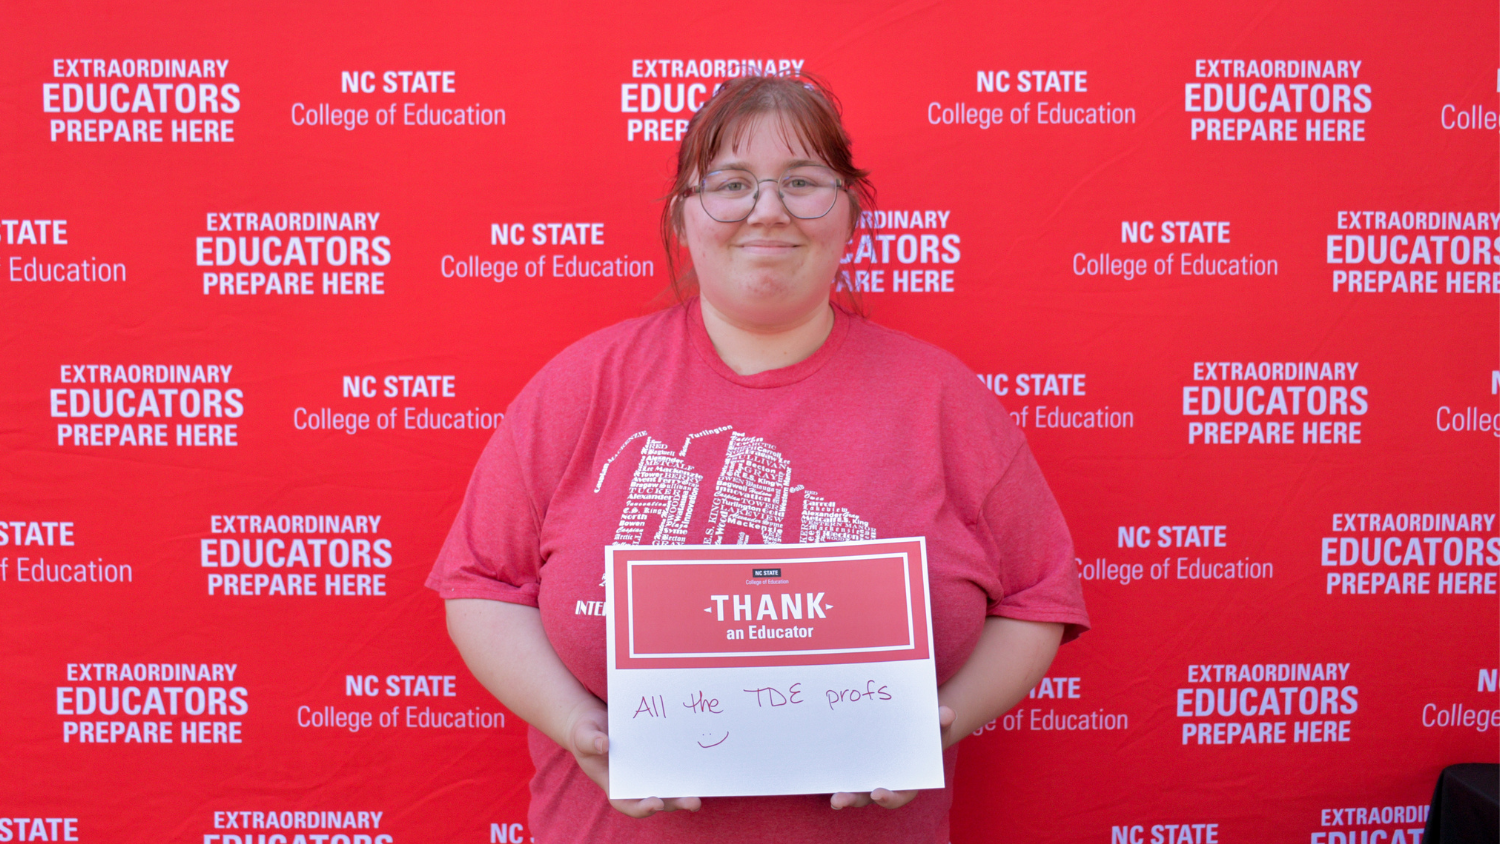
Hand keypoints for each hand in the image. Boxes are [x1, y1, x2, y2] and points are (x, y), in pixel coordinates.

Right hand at [563, 701, 701, 818]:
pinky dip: (684, 771)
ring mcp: (646, 773)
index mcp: (613, 784)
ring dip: (684, 793)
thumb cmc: (585, 733)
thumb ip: (591, 741)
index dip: (641, 808)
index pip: (627, 803)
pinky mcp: (656, 760)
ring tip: (700, 794)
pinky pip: (671, 769)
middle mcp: (633, 783)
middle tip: (693, 801)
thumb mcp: (583, 735)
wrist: (595, 723)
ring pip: (667, 789)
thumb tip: (604, 745)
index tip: (656, 803)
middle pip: (655, 800)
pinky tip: (699, 766)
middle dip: (674, 803)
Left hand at [830, 705, 953, 810]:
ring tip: (830, 797)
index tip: (878, 794)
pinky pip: (839, 773)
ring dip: (840, 795)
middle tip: (838, 800)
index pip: (897, 796)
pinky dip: (829, 773)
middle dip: (852, 799)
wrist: (909, 725)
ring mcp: (864, 777)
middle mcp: (882, 783)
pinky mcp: (850, 766)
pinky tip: (817, 764)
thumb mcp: (934, 728)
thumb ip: (940, 723)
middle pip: (866, 797)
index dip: (889, 798)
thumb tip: (946, 713)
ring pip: (851, 790)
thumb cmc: (923, 732)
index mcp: (905, 781)